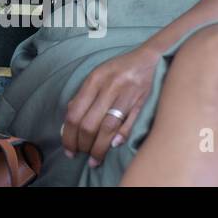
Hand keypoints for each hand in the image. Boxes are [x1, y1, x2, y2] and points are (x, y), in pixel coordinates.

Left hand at [61, 44, 161, 167]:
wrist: (149, 57)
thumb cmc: (119, 68)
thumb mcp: (97, 75)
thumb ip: (84, 95)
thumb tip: (70, 117)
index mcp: (94, 80)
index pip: (75, 113)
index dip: (68, 135)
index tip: (68, 148)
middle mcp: (108, 87)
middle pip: (89, 123)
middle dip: (82, 144)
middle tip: (79, 154)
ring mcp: (126, 95)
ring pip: (107, 127)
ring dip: (99, 148)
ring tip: (94, 160)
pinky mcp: (142, 102)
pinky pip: (129, 123)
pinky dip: (120, 136)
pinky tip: (112, 146)